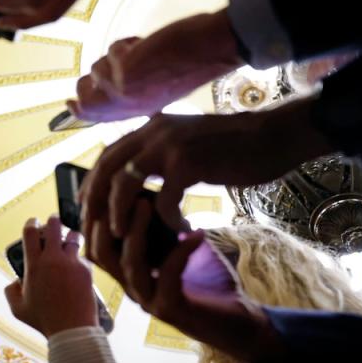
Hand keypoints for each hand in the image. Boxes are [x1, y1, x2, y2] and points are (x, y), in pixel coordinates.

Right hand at [4, 215, 96, 336]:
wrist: (72, 329)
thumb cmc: (43, 320)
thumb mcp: (17, 308)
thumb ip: (11, 291)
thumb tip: (16, 281)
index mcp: (34, 265)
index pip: (30, 232)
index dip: (31, 223)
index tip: (33, 222)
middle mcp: (53, 259)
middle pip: (53, 226)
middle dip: (52, 220)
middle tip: (53, 220)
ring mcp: (72, 263)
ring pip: (73, 236)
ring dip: (70, 236)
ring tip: (69, 239)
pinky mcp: (87, 270)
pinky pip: (83, 256)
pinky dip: (79, 258)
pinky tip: (77, 267)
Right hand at [68, 11, 242, 122]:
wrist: (210, 50)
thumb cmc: (191, 65)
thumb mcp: (159, 89)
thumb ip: (132, 92)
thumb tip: (103, 86)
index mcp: (134, 111)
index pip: (95, 117)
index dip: (78, 111)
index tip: (70, 104)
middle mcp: (126, 104)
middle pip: (85, 96)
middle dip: (91, 79)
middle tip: (113, 66)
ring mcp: (123, 88)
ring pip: (97, 66)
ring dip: (116, 54)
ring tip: (143, 53)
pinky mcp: (123, 69)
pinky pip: (113, 49)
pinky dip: (127, 42)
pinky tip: (146, 45)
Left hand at [80, 97, 329, 235]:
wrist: (274, 136)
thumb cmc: (233, 147)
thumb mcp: (186, 143)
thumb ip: (160, 154)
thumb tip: (136, 176)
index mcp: (151, 127)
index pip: (107, 155)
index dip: (93, 182)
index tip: (87, 207)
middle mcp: (154, 131)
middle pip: (107, 168)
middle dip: (95, 201)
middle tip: (95, 228)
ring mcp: (169, 145)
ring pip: (125, 184)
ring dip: (120, 213)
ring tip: (123, 235)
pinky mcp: (188, 163)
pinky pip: (164, 200)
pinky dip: (167, 220)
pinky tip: (180, 230)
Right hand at [86, 201, 283, 362]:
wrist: (239, 326)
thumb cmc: (211, 285)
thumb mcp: (182, 251)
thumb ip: (165, 231)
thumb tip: (154, 195)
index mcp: (131, 274)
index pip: (97, 245)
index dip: (97, 217)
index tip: (112, 187)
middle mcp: (133, 288)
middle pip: (101, 254)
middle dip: (108, 220)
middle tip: (123, 191)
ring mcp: (149, 301)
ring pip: (129, 264)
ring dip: (137, 231)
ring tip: (149, 204)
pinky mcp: (171, 310)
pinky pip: (167, 275)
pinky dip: (180, 250)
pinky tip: (197, 234)